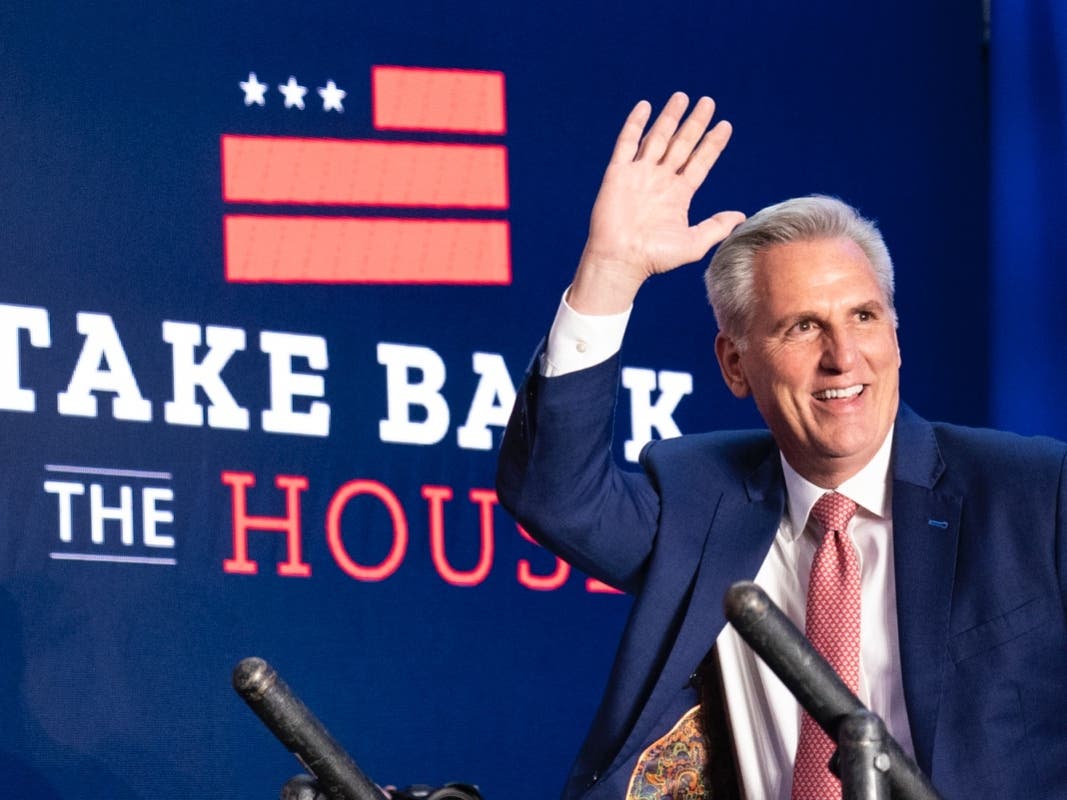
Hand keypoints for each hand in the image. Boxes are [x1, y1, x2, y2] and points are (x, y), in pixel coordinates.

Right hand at [568, 92, 744, 313]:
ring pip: (657, 138)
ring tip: (682, 97)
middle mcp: (660, 180)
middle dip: (694, 123)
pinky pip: (627, 143)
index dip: (712, 144)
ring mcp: (639, 174)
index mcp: (679, 194)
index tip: (725, 126)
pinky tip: (645, 106)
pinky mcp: (618, 173)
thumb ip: (716, 227)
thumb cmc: (655, 257)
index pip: (699, 162)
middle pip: (681, 144)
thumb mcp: (693, 244)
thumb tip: (741, 216)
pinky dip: (635, 124)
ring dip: (669, 117)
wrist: (621, 259)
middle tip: (708, 102)